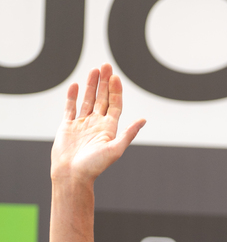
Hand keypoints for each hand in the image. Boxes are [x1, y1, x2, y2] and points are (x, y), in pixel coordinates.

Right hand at [51, 63, 145, 183]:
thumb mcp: (115, 149)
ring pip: (88, 100)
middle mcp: (96, 125)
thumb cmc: (94, 166)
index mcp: (109, 129)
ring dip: (91, 86)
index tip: (115, 77)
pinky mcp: (68, 126)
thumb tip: (143, 120)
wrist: (72, 175)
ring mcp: (82, 125)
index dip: (116, 91)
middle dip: (104, 83)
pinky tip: (76, 86)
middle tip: (106, 65)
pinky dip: (73, 97)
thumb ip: (128, 134)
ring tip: (94, 70)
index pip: (115, 105)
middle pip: (102, 99)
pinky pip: (70, 108)